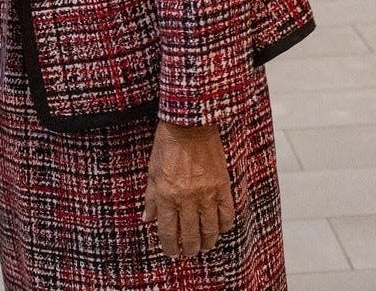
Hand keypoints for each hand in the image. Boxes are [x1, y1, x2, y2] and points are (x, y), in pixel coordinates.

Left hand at [142, 120, 234, 259]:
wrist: (189, 123)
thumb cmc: (167, 143)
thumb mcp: (152, 170)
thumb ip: (151, 198)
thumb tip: (148, 219)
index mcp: (167, 194)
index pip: (168, 231)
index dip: (169, 246)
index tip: (170, 252)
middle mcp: (187, 198)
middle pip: (190, 236)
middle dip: (188, 249)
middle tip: (188, 252)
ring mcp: (207, 194)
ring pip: (210, 230)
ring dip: (207, 242)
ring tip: (204, 245)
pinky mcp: (222, 187)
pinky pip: (226, 215)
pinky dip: (224, 226)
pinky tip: (219, 229)